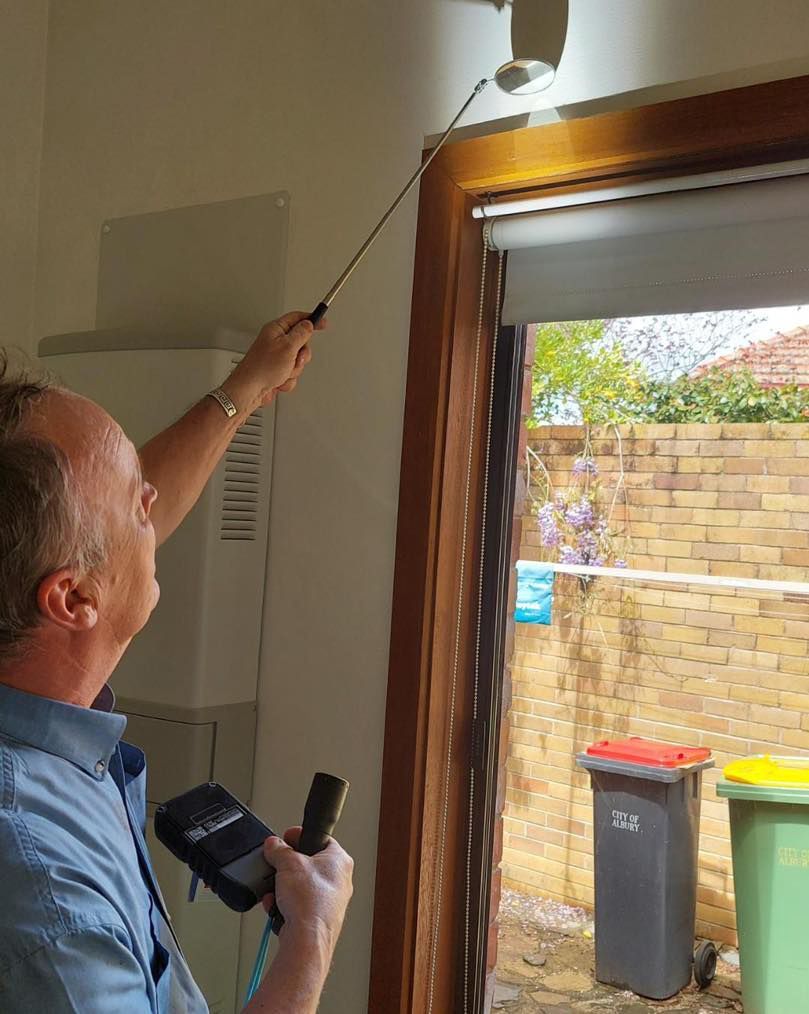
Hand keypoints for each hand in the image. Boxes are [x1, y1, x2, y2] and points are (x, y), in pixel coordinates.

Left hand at [223, 311, 325, 412]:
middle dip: (301, 354)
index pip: (298, 318)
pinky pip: (292, 373)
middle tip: (295, 358)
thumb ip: (301, 333)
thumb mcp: (288, 346)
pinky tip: (278, 380)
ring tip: (283, 371)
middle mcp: (276, 341)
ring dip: (294, 369)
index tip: (323, 322)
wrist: (250, 390)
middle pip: (301, 342)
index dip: (311, 319)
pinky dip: (288, 379)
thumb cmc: (261, 368)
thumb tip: (309, 324)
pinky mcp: (277, 370)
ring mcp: (277, 357)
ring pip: (298, 360)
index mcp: (276, 330)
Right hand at [261, 827, 352, 951]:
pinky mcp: (317, 917)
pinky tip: (277, 906)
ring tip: (276, 891)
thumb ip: (279, 849)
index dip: (300, 837)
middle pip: (307, 863)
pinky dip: (284, 904)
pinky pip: (297, 904)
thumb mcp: (288, 863)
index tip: (286, 838)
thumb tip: (274, 845)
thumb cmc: (310, 903)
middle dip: (286, 867)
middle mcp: (339, 880)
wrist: (307, 940)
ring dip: (282, 887)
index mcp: (339, 860)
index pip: (320, 838)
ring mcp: (329, 901)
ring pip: (300, 885)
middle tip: (277, 867)